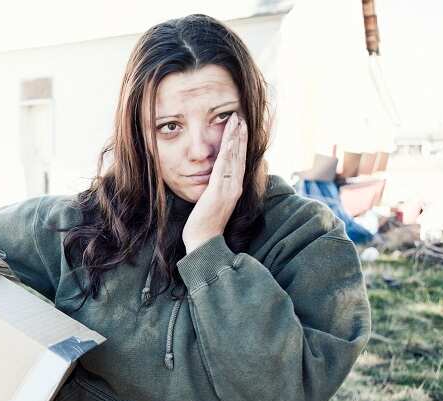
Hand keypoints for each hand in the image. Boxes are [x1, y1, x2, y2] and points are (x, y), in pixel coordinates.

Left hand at [182, 113, 247, 253]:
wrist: (203, 241)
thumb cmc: (204, 223)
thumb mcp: (211, 201)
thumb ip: (215, 188)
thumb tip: (213, 178)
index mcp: (233, 187)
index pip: (239, 160)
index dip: (240, 142)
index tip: (240, 126)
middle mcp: (235, 186)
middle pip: (239, 155)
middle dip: (240, 134)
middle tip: (240, 116)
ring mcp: (229, 189)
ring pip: (234, 158)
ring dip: (235, 138)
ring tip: (236, 121)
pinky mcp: (219, 192)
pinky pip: (224, 168)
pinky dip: (228, 153)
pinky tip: (228, 141)